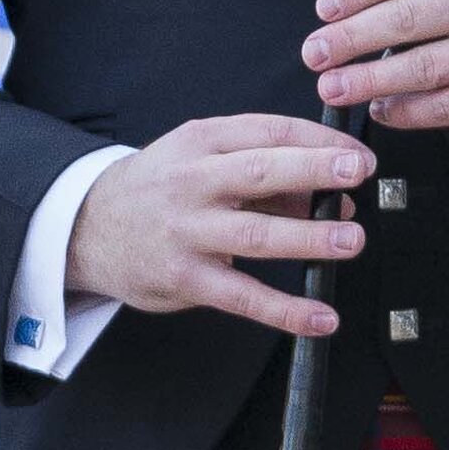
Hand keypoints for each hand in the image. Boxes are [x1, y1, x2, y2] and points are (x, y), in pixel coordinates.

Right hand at [62, 111, 370, 338]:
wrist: (88, 228)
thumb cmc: (160, 190)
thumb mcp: (203, 163)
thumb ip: (268, 178)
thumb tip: (337, 197)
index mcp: (202, 141)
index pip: (269, 132)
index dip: (320, 141)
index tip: (360, 155)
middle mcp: (193, 181)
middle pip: (260, 171)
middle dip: (313, 170)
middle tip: (359, 172)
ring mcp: (187, 232)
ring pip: (255, 235)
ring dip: (308, 238)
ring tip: (351, 240)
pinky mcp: (185, 278)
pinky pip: (242, 297)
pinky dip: (285, 310)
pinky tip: (320, 317)